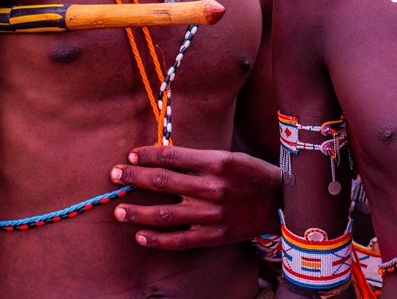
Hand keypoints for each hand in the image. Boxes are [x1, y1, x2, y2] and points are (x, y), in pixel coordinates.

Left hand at [109, 146, 280, 249]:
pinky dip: (157, 240)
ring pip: (165, 214)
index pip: (173, 156)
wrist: (282, 202)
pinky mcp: (215, 236)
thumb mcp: (231, 157)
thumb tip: (163, 158)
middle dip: (134, 177)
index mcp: (218, 163)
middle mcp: (213, 188)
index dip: (148, 155)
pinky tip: (140, 236)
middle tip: (115, 174)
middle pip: (163, 182)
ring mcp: (213, 215)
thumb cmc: (253, 175)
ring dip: (137, 212)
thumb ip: (200, 160)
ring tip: (118, 211)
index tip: (131, 155)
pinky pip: (180, 241)